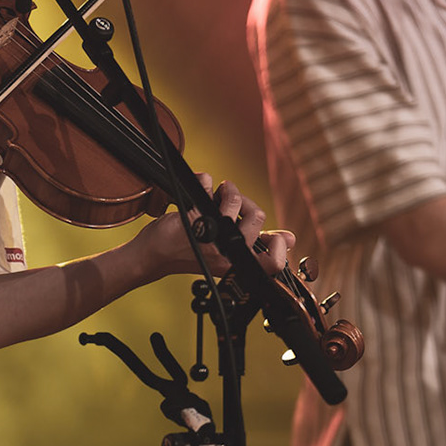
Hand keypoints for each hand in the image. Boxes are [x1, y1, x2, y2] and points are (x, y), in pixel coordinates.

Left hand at [132, 174, 292, 279]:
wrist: (155, 255)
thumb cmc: (192, 251)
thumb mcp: (230, 252)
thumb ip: (258, 244)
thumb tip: (290, 239)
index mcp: (239, 263)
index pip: (273, 263)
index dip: (280, 246)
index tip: (274, 235)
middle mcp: (226, 254)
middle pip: (257, 217)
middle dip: (245, 202)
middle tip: (230, 203)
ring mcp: (209, 239)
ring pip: (234, 201)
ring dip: (226, 190)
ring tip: (216, 193)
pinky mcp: (190, 223)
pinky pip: (208, 189)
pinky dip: (205, 182)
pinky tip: (200, 191)